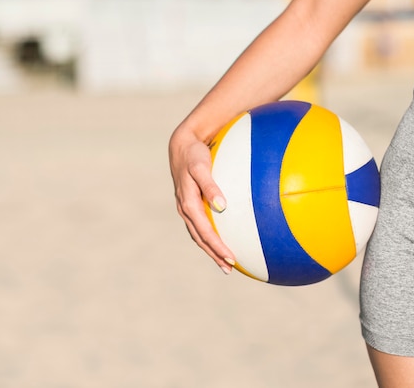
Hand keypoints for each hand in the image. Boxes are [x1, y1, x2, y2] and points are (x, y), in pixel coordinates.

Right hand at [168, 125, 235, 273]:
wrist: (182, 145)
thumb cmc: (194, 154)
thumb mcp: (201, 167)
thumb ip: (211, 186)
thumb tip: (222, 206)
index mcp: (188, 204)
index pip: (204, 232)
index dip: (217, 247)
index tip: (231, 258)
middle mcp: (185, 209)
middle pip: (200, 238)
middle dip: (214, 254)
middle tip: (229, 268)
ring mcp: (186, 208)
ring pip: (198, 234)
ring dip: (210, 249)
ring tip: (224, 262)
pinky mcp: (189, 204)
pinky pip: (199, 225)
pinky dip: (208, 237)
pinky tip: (219, 239)